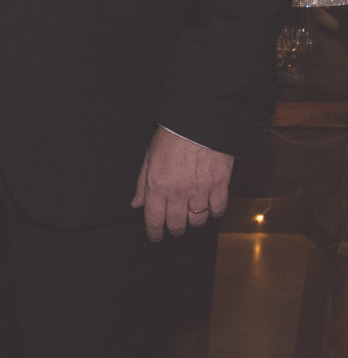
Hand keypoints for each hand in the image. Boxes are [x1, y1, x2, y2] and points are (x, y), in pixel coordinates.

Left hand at [132, 127, 233, 241]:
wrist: (198, 120)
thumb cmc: (172, 135)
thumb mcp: (149, 158)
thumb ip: (142, 184)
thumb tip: (137, 203)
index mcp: (157, 185)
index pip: (154, 220)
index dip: (154, 233)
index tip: (155, 237)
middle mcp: (178, 192)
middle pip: (177, 225)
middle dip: (174, 228)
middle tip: (175, 225)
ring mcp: (200, 190)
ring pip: (198, 220)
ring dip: (194, 220)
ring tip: (192, 213)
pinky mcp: (220, 185)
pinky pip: (218, 209)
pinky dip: (214, 211)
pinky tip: (210, 205)